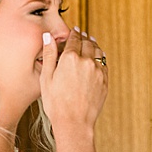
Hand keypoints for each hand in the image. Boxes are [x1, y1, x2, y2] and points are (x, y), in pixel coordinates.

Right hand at [40, 25, 107, 140]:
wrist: (74, 122)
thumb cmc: (56, 103)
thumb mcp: (47, 78)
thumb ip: (49, 55)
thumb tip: (48, 37)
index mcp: (70, 58)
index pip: (74, 39)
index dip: (74, 33)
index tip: (75, 30)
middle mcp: (87, 61)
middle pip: (88, 43)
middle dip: (84, 38)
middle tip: (82, 35)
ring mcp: (98, 71)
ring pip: (98, 52)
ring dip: (94, 46)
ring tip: (90, 43)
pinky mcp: (105, 81)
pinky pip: (104, 64)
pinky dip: (100, 58)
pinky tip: (96, 59)